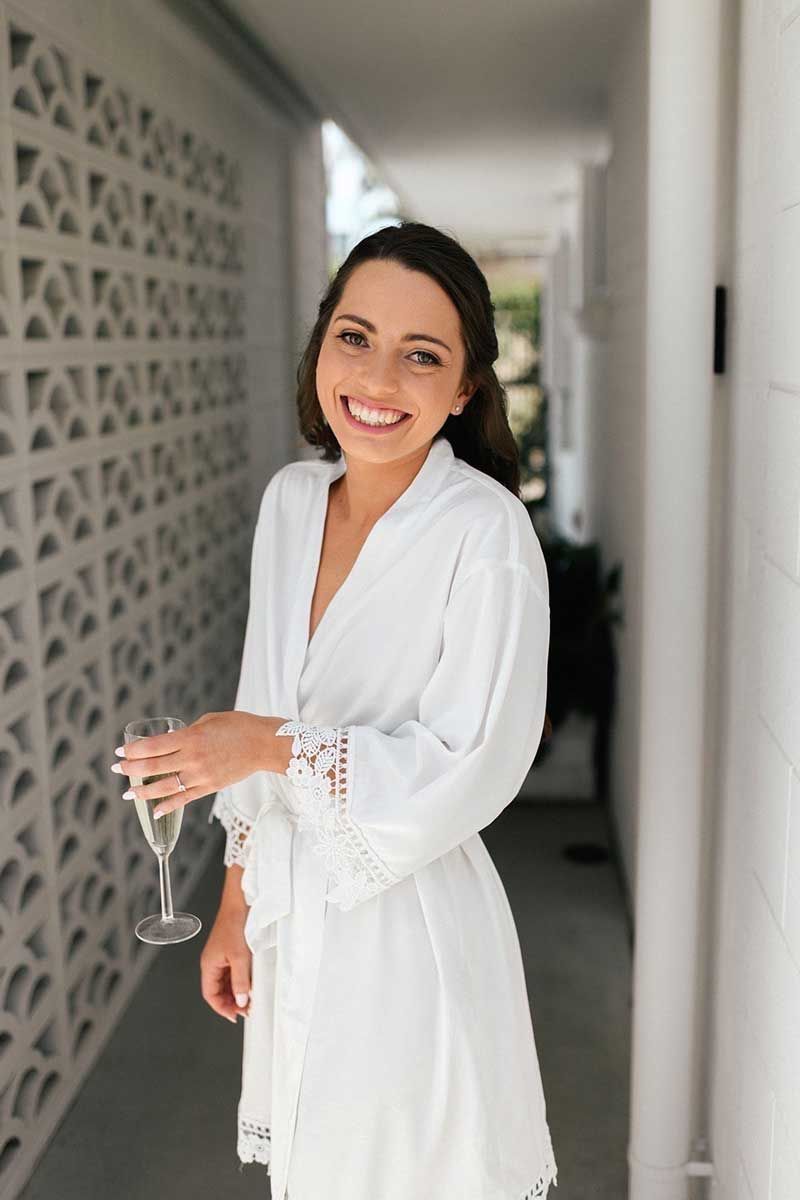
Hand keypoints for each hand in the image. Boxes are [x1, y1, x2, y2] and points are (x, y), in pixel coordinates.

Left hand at [110, 711, 280, 818]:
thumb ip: (187, 733)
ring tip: (129, 793)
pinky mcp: (210, 787)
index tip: (120, 751)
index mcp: (191, 737)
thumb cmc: (238, 726)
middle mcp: (193, 758)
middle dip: (131, 768)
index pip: (154, 746)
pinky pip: (185, 799)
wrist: (264, 744)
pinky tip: (154, 811)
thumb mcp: (208, 721)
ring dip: (144, 791)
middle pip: (154, 766)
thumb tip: (170, 741)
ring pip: (165, 787)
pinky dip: (168, 806)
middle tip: (117, 769)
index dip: (133, 750)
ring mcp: (201, 775)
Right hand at [200, 898, 251, 1023]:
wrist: (240, 901)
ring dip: (236, 991)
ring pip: (226, 981)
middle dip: (230, 1001)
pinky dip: (240, 979)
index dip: (221, 1008)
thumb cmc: (234, 922)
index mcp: (209, 964)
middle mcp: (212, 961)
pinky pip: (232, 970)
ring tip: (250, 998)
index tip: (235, 1015)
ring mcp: (221, 955)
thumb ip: (240, 981)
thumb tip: (241, 1000)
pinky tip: (250, 981)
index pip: (210, 995)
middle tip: (246, 1009)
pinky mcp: (230, 949)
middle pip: (218, 989)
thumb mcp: (240, 957)